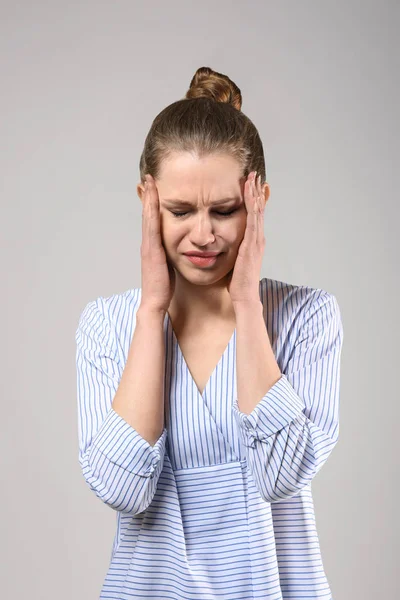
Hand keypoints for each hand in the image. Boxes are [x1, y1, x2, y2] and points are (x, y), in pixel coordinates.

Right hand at [140, 174, 174, 312]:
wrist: (155, 302)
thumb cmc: (163, 287)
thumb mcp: (169, 266)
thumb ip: (171, 255)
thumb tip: (180, 248)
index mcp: (153, 246)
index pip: (153, 220)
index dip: (152, 204)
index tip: (153, 188)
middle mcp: (148, 243)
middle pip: (147, 214)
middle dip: (147, 195)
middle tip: (147, 177)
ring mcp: (148, 245)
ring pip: (147, 216)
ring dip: (147, 198)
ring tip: (148, 181)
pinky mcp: (151, 249)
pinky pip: (151, 226)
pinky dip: (150, 211)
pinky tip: (152, 200)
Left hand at [227, 171, 265, 304]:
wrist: (244, 296)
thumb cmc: (238, 282)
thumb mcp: (235, 261)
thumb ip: (233, 250)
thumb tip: (224, 244)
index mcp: (253, 242)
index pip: (254, 216)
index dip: (253, 199)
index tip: (251, 184)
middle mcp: (257, 238)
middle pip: (258, 209)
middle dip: (256, 191)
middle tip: (254, 173)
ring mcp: (256, 240)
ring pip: (257, 211)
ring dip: (255, 193)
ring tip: (253, 177)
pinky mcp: (252, 243)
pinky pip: (252, 219)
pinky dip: (252, 204)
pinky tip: (249, 193)